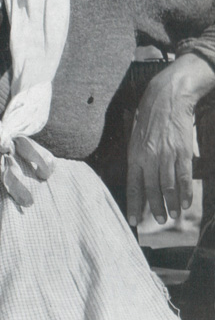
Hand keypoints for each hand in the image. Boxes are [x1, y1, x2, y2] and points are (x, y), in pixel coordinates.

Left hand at [127, 53, 214, 226]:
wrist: (166, 98)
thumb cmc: (148, 117)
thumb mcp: (135, 136)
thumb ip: (138, 157)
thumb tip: (140, 177)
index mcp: (134, 154)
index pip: (133, 185)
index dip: (133, 204)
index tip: (134, 220)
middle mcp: (148, 157)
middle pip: (151, 189)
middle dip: (155, 207)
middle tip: (159, 220)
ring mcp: (166, 155)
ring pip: (168, 186)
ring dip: (171, 204)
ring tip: (173, 215)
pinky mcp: (182, 152)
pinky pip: (184, 177)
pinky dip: (185, 193)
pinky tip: (186, 203)